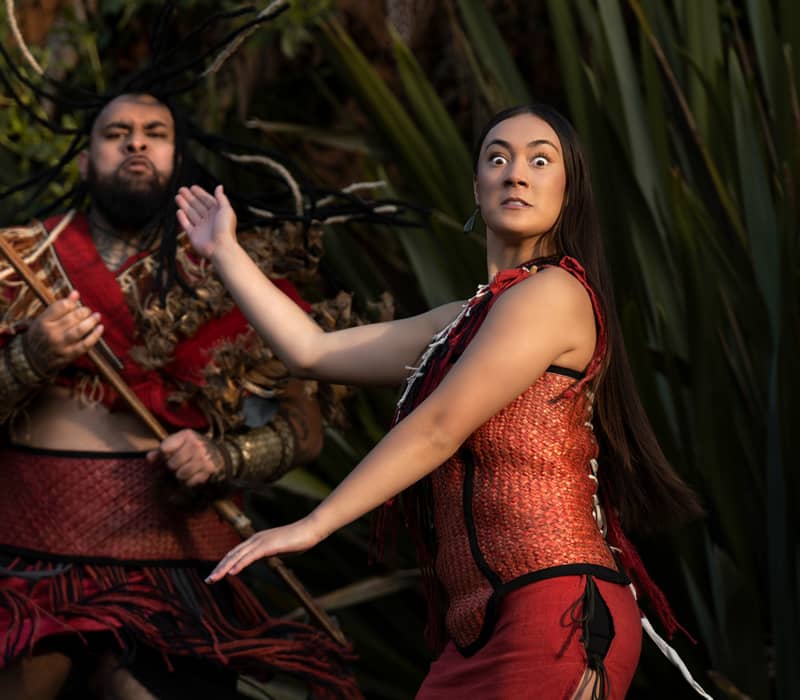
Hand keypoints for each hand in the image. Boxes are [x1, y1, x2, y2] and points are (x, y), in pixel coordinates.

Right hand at [26, 290, 103, 372]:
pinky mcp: (69, 355)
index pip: (61, 307)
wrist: (34, 359)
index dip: (72, 303)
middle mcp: (50, 334)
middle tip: (88, 310)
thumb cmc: (42, 334)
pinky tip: (100, 328)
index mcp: (42, 322)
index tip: (77, 303)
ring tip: (97, 316)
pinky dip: (95, 336)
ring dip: (91, 321)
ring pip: (79, 330)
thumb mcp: (44, 319)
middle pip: (72, 318)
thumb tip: (76, 293)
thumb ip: (59, 307)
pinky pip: (85, 345)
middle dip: (84, 312)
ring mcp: (60, 346)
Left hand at [147, 429, 223, 486]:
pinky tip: (192, 475)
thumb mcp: (179, 442)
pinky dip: (188, 482)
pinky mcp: (208, 470)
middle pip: (172, 464)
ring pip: (181, 474)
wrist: (218, 453)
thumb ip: (162, 449)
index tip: (168, 454)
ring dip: (180, 475)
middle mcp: (196, 445)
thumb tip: (148, 458)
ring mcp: (203, 458)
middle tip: (178, 464)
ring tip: (184, 470)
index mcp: (186, 435)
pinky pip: (190, 482)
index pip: (164, 449)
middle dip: (172, 467)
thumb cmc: (192, 447)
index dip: (164, 455)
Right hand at [175, 184, 237, 258]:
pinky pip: (186, 225)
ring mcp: (201, 227)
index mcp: (217, 213)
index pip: (207, 201)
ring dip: (184, 205)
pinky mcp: (194, 235)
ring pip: (191, 213)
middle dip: (189, 197)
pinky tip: (178, 211)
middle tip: (181, 189)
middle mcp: (209, 220)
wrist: (220, 247)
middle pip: (197, 206)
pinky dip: (182, 218)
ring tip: (177, 196)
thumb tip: (219, 186)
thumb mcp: (226, 209)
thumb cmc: (225, 228)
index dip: (200, 194)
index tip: (192, 187)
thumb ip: (221, 198)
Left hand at [205, 516, 323, 582]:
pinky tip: (231, 573)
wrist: (310, 529)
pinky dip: (239, 564)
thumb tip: (259, 558)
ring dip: (224, 568)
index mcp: (257, 540)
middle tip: (208, 580)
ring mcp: (261, 541)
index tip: (216, 575)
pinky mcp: (268, 545)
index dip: (224, 564)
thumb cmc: (297, 539)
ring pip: (237, 556)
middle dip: (219, 567)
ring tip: (213, 579)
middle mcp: (255, 539)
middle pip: (232, 554)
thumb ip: (266, 553)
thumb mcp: (278, 548)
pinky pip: (250, 556)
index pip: (235, 553)